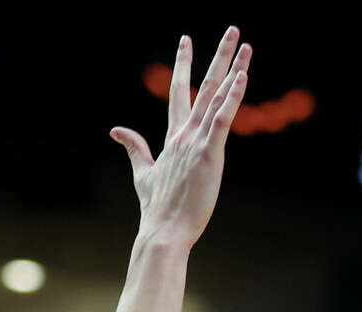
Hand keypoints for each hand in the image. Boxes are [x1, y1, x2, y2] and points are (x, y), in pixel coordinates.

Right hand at [110, 28, 251, 249]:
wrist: (162, 231)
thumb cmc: (157, 208)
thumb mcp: (144, 174)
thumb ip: (135, 149)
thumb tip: (116, 131)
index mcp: (173, 138)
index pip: (178, 91)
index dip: (183, 64)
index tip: (186, 40)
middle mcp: (185, 134)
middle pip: (203, 85)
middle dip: (218, 56)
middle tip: (232, 29)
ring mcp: (197, 142)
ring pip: (217, 97)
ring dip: (233, 70)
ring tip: (245, 45)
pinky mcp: (209, 154)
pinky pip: (222, 119)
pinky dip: (231, 99)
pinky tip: (241, 78)